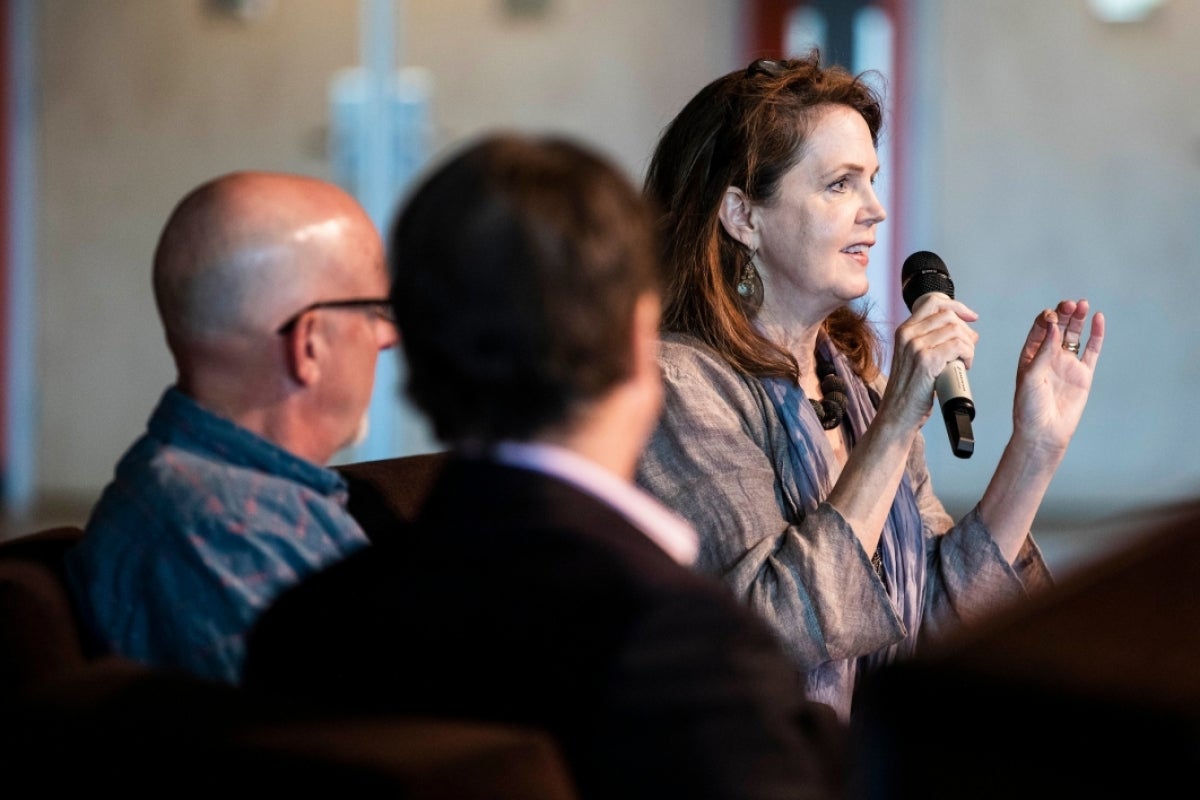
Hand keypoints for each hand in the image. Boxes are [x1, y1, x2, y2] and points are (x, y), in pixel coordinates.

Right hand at [881, 292, 979, 427]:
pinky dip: (968, 355)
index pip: (933, 302)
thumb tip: (962, 330)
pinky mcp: (927, 360)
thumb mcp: (912, 357)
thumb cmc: (908, 390)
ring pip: (956, 330)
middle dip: (966, 330)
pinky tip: (963, 366)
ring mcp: (916, 347)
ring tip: (964, 361)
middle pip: (949, 315)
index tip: (970, 317)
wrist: (897, 414)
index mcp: (904, 331)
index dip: (957, 306)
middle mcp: (908, 335)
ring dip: (968, 345)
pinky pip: (959, 346)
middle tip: (968, 348)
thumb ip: (929, 340)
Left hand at [1012, 298, 1104, 458]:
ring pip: (1074, 335)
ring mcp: (1067, 364)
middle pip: (1058, 327)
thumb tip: (1054, 327)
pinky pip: (1091, 350)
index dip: (1046, 319)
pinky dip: (1096, 334)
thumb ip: (1043, 352)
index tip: (1051, 315)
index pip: (1040, 329)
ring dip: (1078, 319)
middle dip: (1063, 313)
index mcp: (1031, 355)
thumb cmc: (1029, 407)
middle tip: (1069, 303)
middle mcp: (1049, 357)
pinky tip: (1098, 318)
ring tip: (1082, 304)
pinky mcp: (1083, 374)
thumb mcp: (1030, 376)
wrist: (1044, 432)